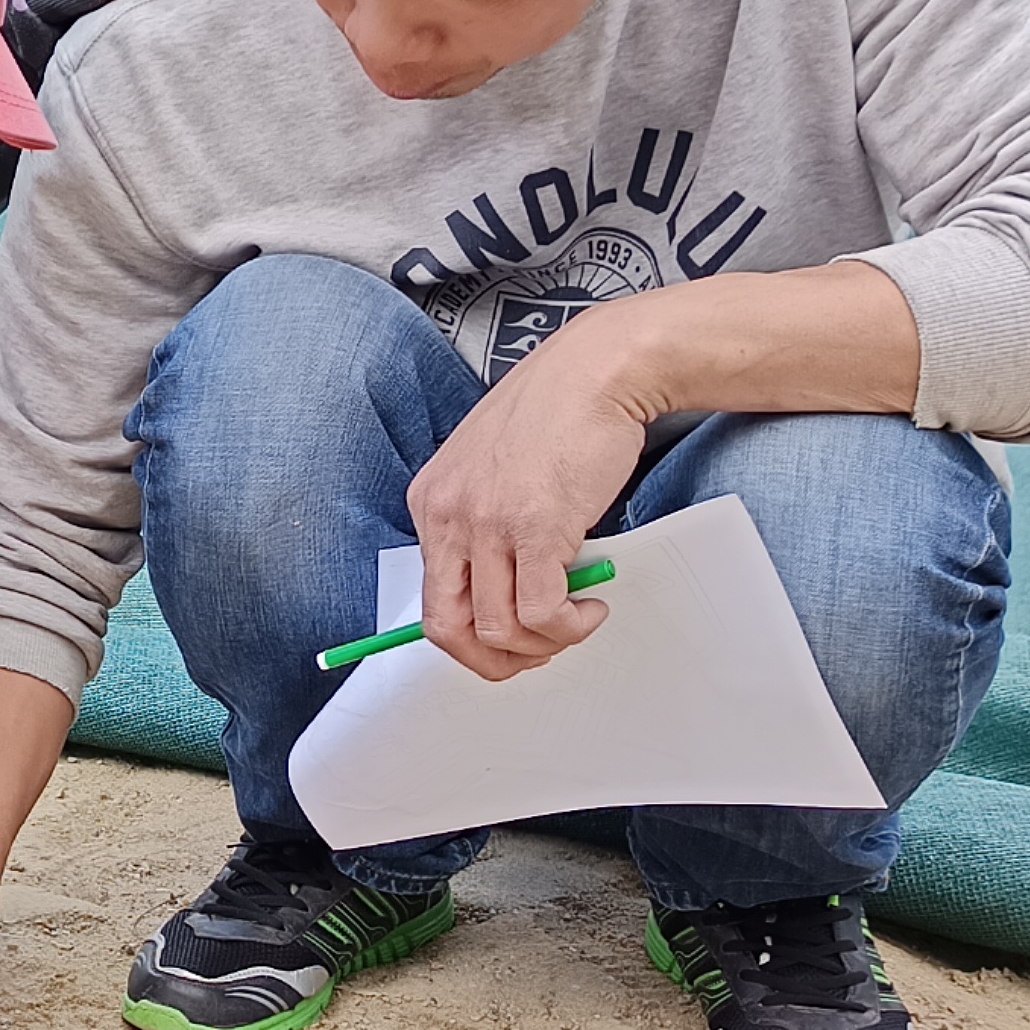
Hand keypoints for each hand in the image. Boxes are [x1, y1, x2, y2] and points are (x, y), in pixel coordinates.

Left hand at [402, 320, 649, 681]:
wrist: (598, 368)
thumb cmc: (557, 410)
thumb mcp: (493, 469)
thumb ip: (485, 524)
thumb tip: (500, 586)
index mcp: (431, 502)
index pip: (430, 602)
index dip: (471, 638)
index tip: (506, 642)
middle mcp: (448, 515)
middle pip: (448, 629)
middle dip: (496, 660)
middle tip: (539, 650)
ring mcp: (488, 524)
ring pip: (497, 631)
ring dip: (544, 643)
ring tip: (576, 619)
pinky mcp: (535, 529)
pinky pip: (540, 614)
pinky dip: (568, 626)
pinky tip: (589, 606)